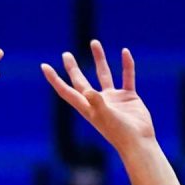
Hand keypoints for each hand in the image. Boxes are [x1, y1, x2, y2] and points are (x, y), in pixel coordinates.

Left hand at [43, 42, 157, 150]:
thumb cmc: (120, 134)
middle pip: (81, 81)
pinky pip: (126, 77)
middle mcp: (97, 101)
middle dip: (72, 68)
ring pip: (104, 74)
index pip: (66, 91)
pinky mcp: (128, 97)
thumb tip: (88, 91)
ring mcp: (113, 99)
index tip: (44, 66)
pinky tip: (125, 52)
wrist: (139, 142)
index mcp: (87, 107)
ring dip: (99, 59)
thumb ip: (97, 103)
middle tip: (66, 54)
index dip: (55, 79)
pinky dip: (126, 65)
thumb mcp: (106, 117)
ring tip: (94, 42)